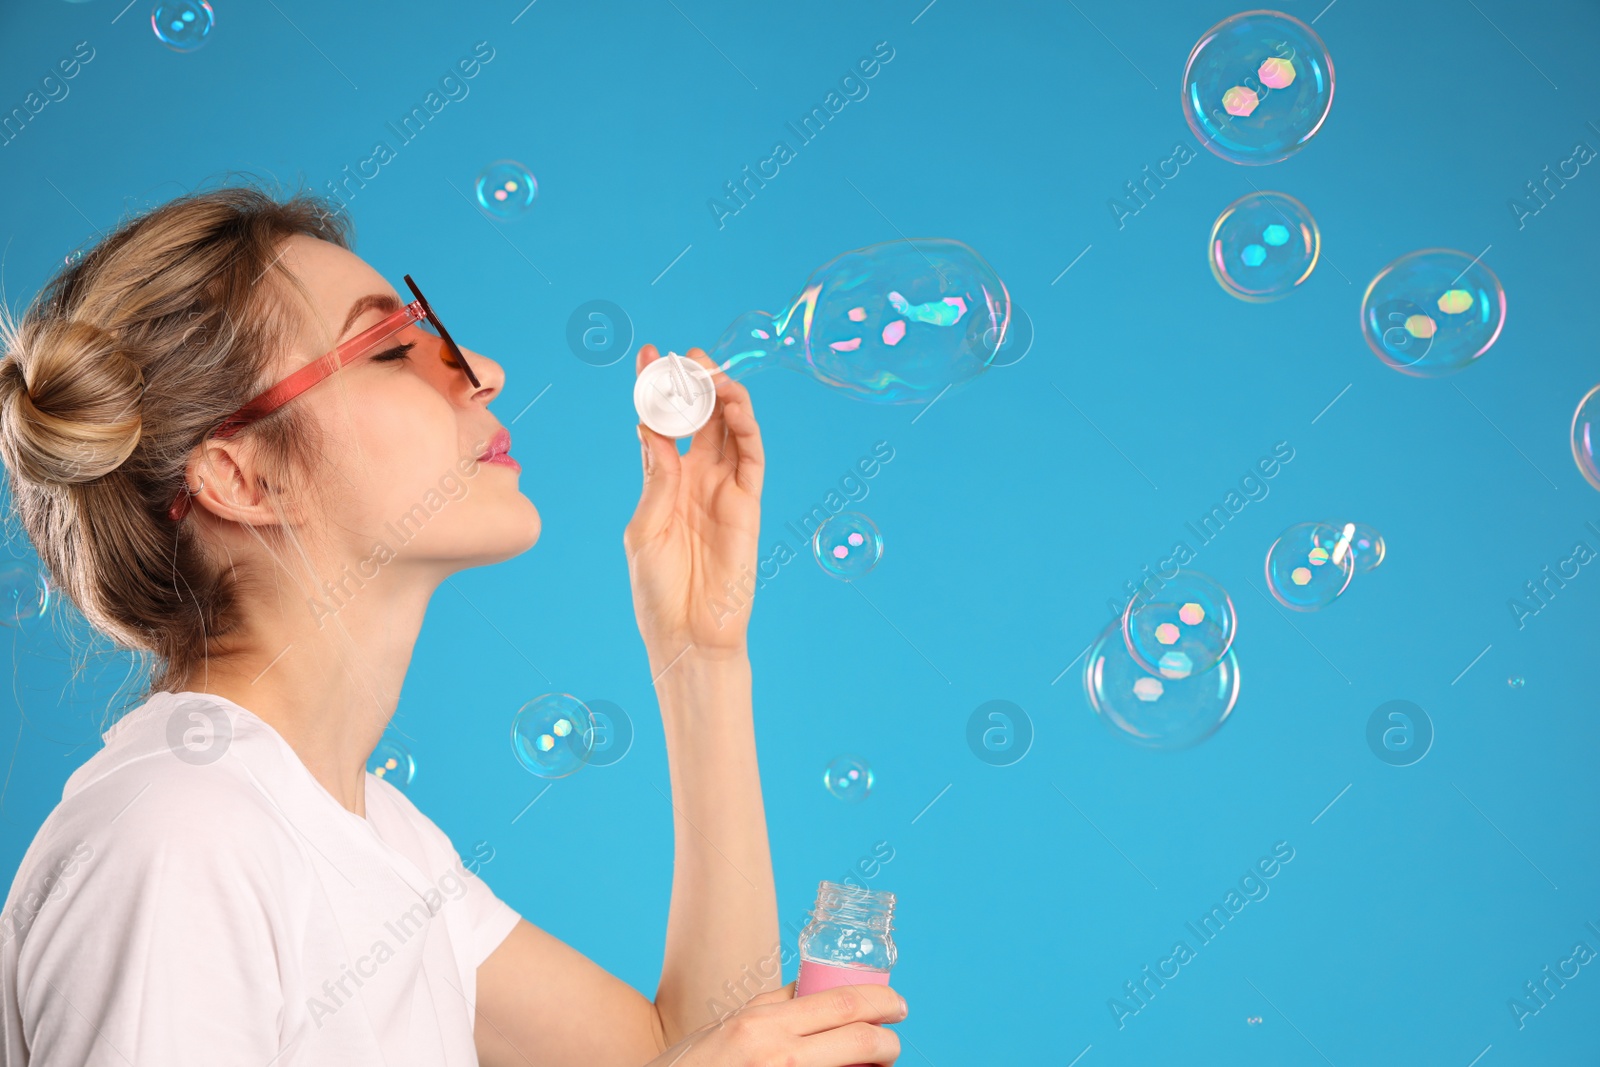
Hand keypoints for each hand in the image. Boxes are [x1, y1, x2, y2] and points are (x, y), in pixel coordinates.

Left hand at [624, 344, 764, 667]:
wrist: (688, 635)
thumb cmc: (658, 592)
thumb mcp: (644, 531)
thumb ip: (655, 481)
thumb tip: (653, 432)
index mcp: (664, 482)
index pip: (661, 424)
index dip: (655, 389)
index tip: (647, 354)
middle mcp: (696, 479)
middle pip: (700, 417)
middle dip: (693, 383)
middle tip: (685, 356)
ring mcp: (724, 489)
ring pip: (730, 429)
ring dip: (723, 396)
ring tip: (710, 371)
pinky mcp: (749, 504)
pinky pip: (753, 457)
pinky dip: (746, 427)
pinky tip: (733, 404)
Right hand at [647, 981, 905, 1066]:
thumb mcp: (727, 1027)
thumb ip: (769, 1010)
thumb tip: (812, 991)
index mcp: (760, 1023)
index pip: (841, 1003)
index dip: (880, 1002)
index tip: (896, 1005)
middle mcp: (776, 1055)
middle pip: (860, 1040)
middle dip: (888, 1041)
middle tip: (894, 1040)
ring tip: (872, 1064)